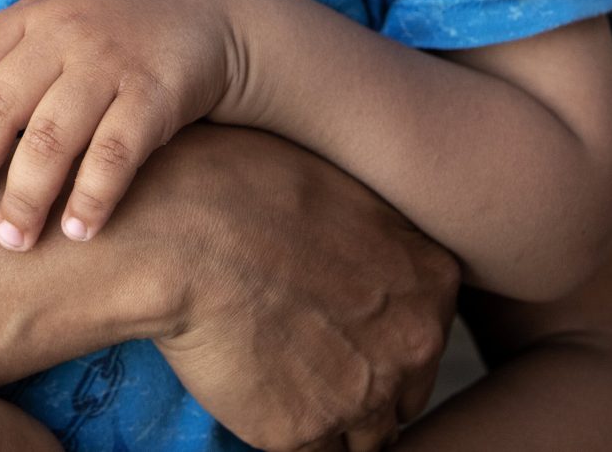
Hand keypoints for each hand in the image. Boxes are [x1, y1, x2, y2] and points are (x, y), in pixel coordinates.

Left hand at [0, 0, 242, 249]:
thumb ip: (5, 67)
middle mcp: (64, 35)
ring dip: (28, 193)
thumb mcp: (56, 28)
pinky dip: (93, 195)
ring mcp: (111, 62)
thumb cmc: (113, 37)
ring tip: (11, 241)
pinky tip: (77, 232)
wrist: (212, 19)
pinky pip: (117, 152)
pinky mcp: (157, 92)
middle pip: (2, 103)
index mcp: (29, 18)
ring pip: (54, 135)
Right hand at [139, 127, 457, 451]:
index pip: (426, 339)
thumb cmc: (245, 186)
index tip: (344, 327)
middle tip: (311, 355)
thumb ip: (378, 242)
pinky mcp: (302, 432)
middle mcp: (413, 346)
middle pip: (404, 394)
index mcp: (432, 283)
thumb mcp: (342, 192)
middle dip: (365, 383)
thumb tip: (365, 264)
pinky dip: (284, 427)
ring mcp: (361, 395)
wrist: (180, 230)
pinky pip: (308, 450)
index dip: (381, 337)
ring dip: (331, 416)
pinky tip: (255, 390)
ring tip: (284, 380)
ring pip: (364, 436)